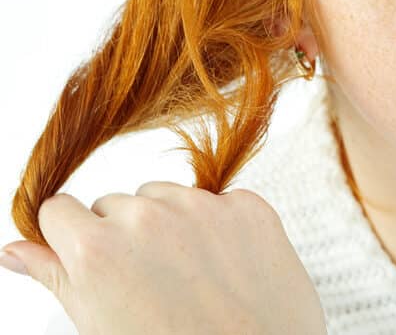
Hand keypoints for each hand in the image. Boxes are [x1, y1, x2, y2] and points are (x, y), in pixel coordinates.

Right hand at [1, 182, 325, 334]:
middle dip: (126, 233)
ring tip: (191, 277)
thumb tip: (14, 250)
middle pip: (117, 203)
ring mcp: (203, 206)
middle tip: (151, 283)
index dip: (72, 236)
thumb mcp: (99, 324)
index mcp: (96, 248)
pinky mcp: (250, 206)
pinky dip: (222, 225)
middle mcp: (147, 216)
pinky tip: (228, 266)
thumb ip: (56, 276)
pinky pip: (222, 200)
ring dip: (173, 223)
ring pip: (168, 195)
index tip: (91, 258)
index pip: (59, 209)